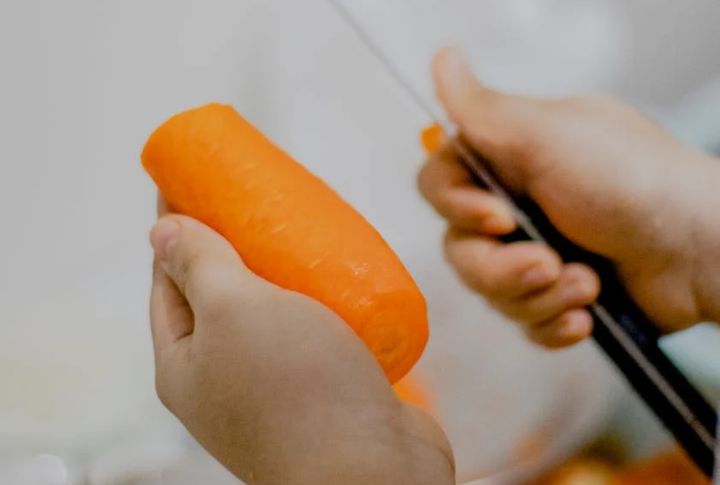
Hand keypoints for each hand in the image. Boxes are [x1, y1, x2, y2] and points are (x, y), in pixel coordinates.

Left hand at [148, 201, 453, 483]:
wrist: (373, 471)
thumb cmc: (295, 391)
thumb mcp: (234, 309)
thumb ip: (198, 265)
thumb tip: (159, 232)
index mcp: (184, 363)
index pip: (167, 280)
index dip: (176, 228)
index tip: (192, 182)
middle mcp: (224, 378)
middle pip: (220, 295)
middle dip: (232, 244)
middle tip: (254, 198)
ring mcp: (275, 386)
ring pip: (271, 313)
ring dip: (280, 271)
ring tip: (297, 229)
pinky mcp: (322, 389)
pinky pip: (312, 332)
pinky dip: (318, 300)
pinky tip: (336, 276)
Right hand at [419, 48, 719, 347]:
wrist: (701, 250)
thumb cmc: (633, 182)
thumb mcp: (550, 136)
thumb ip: (483, 110)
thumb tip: (441, 56)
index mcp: (509, 159)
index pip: (440, 184)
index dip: (456, 207)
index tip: (499, 219)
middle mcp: (516, 205)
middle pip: (459, 248)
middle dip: (501, 268)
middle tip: (549, 263)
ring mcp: (536, 253)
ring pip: (491, 291)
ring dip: (537, 296)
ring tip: (587, 285)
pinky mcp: (557, 296)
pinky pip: (525, 322)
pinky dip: (553, 323)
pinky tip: (587, 316)